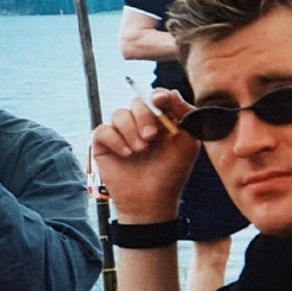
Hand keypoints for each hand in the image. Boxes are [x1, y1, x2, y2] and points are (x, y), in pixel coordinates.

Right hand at [92, 88, 198, 221]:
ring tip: (140, 151)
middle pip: (137, 102)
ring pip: (119, 114)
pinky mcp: (104, 143)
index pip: (157, 97)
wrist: (152, 199)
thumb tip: (172, 92)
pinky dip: (116, 141)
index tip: (160, 101)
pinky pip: (103, 130)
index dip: (157, 95)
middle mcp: (140, 122)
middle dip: (145, 117)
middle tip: (151, 137)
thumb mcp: (188, 143)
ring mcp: (121, 132)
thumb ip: (186, 116)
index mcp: (162, 119)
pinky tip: (126, 154)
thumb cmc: (172, 172)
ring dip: (131, 132)